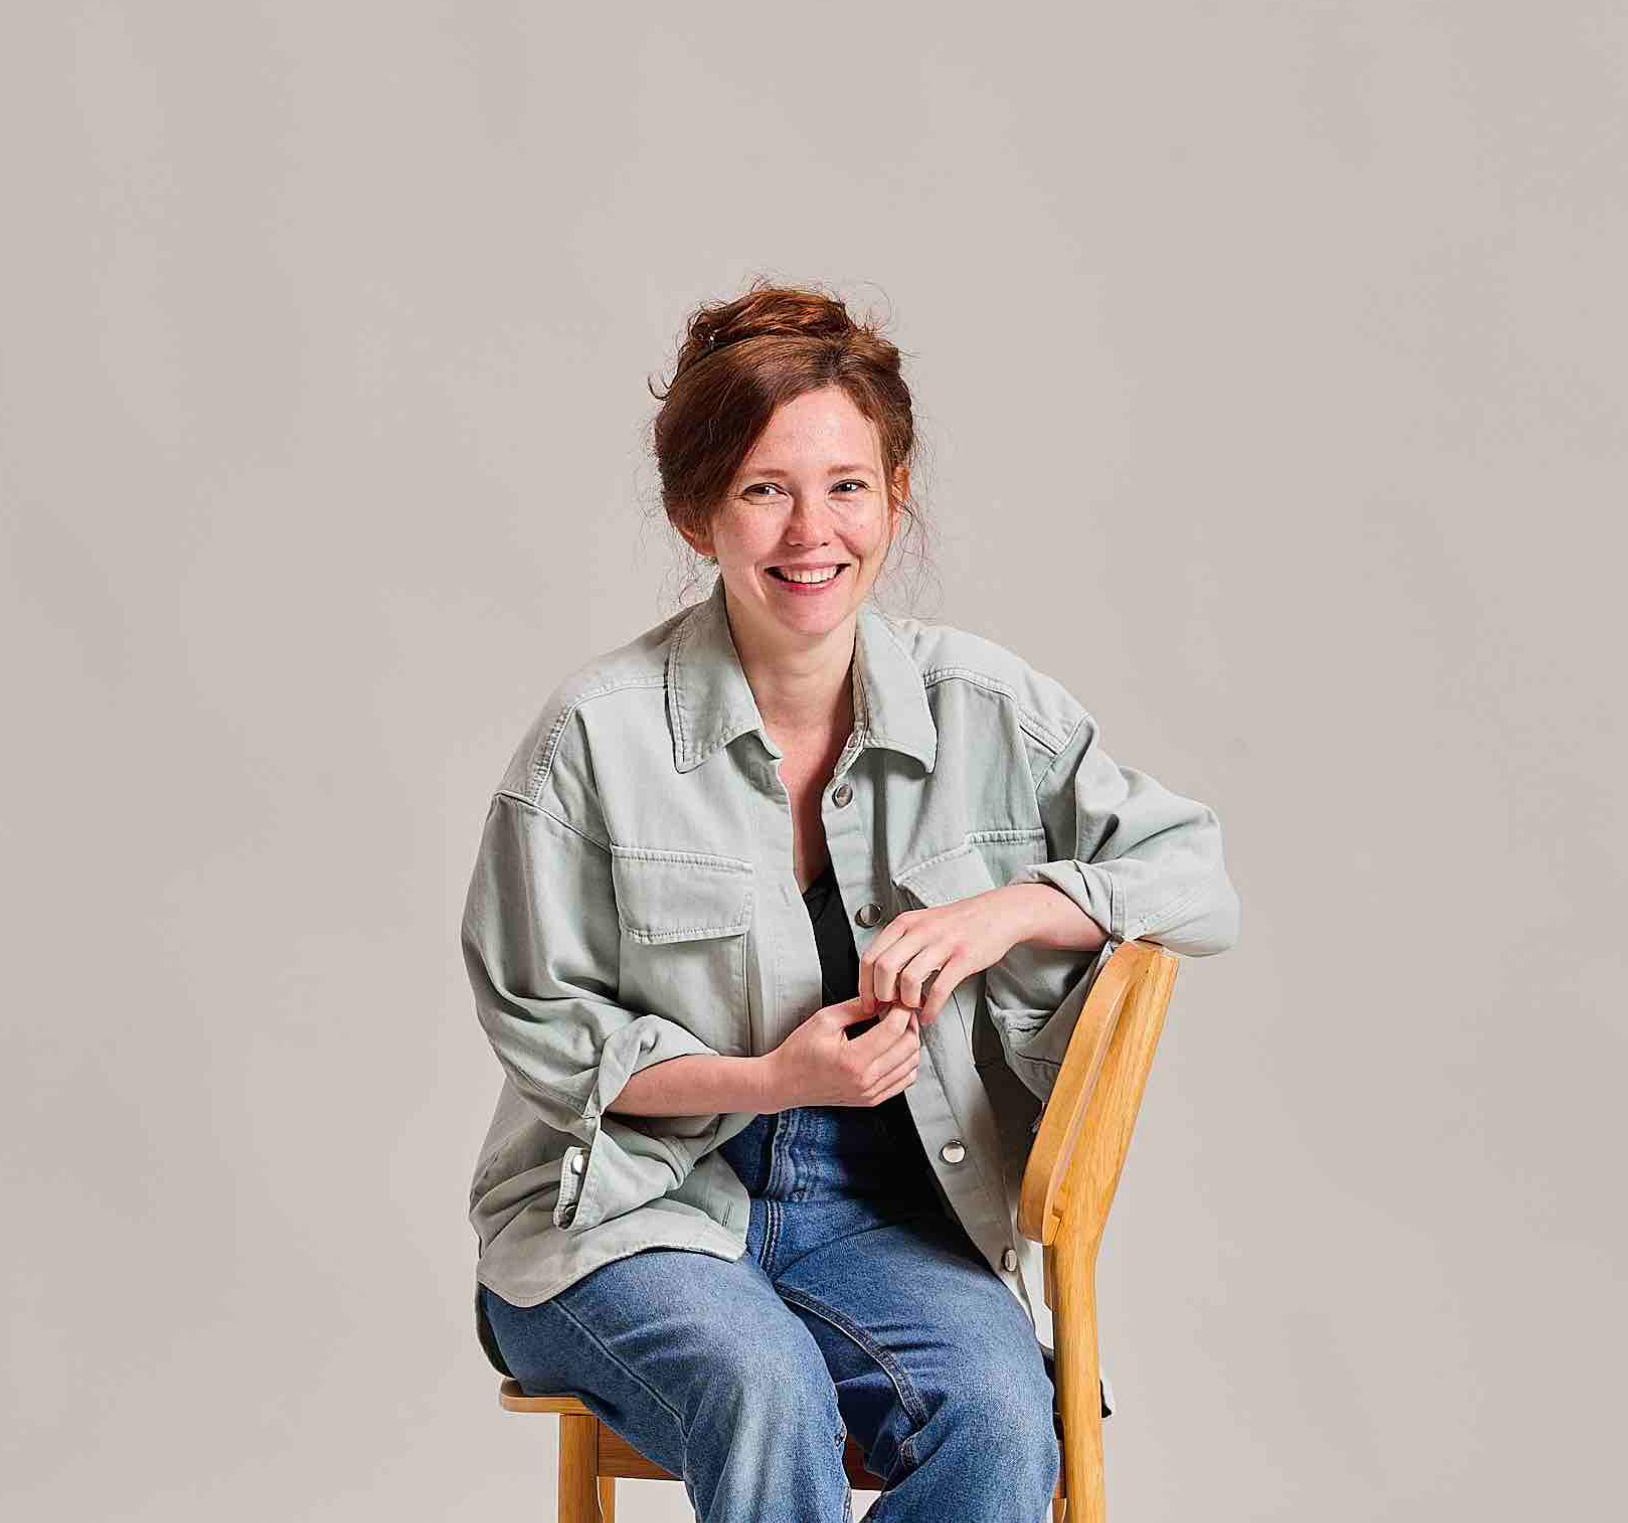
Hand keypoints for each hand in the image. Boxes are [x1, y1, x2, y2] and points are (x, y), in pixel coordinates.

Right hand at [763, 996, 921, 1108]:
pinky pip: (904, 1081)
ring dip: (911, 1042)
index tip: (899, 1000)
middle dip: (909, 1024)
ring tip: (899, 1027)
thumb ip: (857, 1007)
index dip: (901, 1010)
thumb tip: (882, 999)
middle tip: (901, 1010)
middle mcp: (865, 1081)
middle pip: (908, 1047)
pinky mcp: (871, 1100)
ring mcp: (870, 1094)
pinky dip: (907, 1062)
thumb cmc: (798, 1052)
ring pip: (911, 1065)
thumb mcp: (825, 1020)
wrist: (784, 1082)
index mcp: (853, 1060)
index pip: (893, 1030)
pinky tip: (897, 1049)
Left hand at [859, 890, 1023, 1028]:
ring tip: (912, 1008)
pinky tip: (929, 1015)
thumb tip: (877, 976)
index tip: (867, 1002)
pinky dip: (931, 1008)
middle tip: (887, 1007)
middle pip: (884, 968)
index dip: (864, 985)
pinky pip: (939, 989)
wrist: (996, 913)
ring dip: (907, 1002)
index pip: (870, 956)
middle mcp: (919, 931)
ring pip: (909, 979)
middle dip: (882, 995)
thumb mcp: (920, 923)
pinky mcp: (963, 958)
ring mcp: (941, 944)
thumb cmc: (956, 923)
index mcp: (904, 923)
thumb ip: (899, 945)